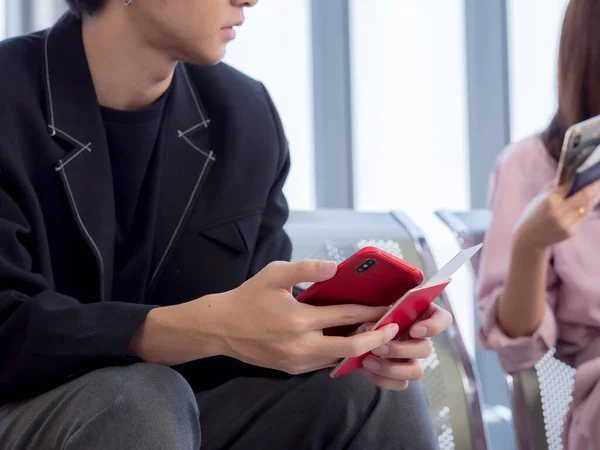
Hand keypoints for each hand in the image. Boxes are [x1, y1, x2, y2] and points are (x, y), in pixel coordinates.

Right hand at [211, 260, 398, 374]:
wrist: (221, 328)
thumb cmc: (248, 297)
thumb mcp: (274, 274)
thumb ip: (306, 269)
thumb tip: (335, 268)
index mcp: (299, 320)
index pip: (345, 316)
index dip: (371, 312)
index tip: (390, 308)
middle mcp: (301, 346)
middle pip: (351, 347)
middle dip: (376, 338)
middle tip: (394, 330)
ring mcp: (297, 362)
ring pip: (339, 357)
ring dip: (359, 347)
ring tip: (375, 333)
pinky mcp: (292, 370)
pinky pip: (324, 362)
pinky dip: (339, 352)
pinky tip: (348, 340)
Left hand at [359, 303, 452, 390]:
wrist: (358, 328)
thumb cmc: (369, 313)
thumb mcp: (376, 307)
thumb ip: (382, 312)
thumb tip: (380, 324)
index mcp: (421, 315)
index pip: (443, 319)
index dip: (433, 327)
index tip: (413, 330)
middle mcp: (421, 338)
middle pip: (426, 349)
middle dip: (400, 350)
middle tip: (377, 348)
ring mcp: (413, 357)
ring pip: (416, 371)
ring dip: (391, 368)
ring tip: (368, 361)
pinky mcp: (402, 373)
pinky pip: (401, 383)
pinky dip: (383, 379)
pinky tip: (367, 369)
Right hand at [514, 179, 599, 251]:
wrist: (528, 238)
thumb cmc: (534, 214)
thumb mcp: (540, 198)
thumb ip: (555, 188)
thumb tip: (573, 175)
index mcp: (548, 200)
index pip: (569, 185)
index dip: (580, 178)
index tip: (589, 172)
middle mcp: (557, 212)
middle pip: (584, 196)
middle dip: (595, 187)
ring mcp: (565, 223)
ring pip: (587, 207)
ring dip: (595, 197)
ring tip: (598, 190)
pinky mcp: (570, 232)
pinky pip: (583, 217)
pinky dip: (587, 209)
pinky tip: (590, 203)